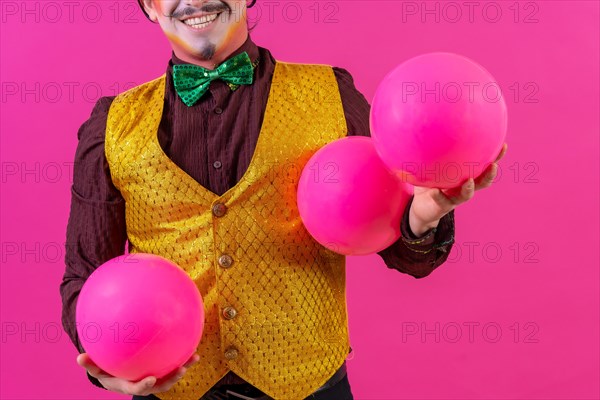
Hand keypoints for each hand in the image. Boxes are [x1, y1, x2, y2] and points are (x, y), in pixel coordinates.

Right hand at [77, 352, 199, 395]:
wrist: (114, 370)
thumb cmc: (104, 367)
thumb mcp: (95, 367)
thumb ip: (90, 364)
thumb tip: (79, 357)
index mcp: (128, 384)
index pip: (136, 387)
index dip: (144, 386)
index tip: (151, 379)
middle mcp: (143, 383)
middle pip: (160, 385)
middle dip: (171, 379)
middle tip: (181, 370)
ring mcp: (153, 376)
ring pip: (170, 375)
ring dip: (182, 367)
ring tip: (193, 358)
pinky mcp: (161, 368)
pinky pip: (172, 363)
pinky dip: (182, 356)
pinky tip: (192, 345)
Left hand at [408, 143, 507, 236]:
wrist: (421, 204)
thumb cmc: (429, 179)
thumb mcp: (432, 162)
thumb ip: (435, 149)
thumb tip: (433, 126)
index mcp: (466, 174)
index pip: (484, 164)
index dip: (496, 157)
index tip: (503, 145)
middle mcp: (464, 186)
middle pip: (482, 181)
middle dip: (490, 174)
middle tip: (494, 165)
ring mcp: (454, 196)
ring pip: (467, 194)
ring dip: (469, 188)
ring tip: (469, 181)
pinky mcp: (442, 205)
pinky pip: (441, 200)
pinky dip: (438, 195)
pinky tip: (434, 191)